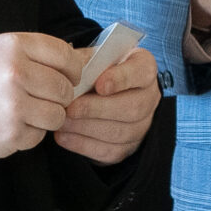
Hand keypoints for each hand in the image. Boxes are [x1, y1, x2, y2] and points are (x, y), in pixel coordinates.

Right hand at [0, 31, 80, 160]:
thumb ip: (38, 53)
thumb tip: (84, 59)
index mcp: (14, 46)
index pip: (65, 56)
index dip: (72, 69)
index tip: (68, 76)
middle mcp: (16, 73)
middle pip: (65, 89)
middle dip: (58, 96)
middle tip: (39, 97)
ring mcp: (14, 106)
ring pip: (57, 115)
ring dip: (45, 117)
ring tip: (24, 112)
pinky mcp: (11, 134)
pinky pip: (39, 137)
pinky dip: (28, 134)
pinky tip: (9, 124)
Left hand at [56, 46, 160, 164]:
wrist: (99, 97)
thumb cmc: (95, 73)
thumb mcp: (92, 59)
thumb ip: (84, 62)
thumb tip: (69, 73)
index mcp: (144, 68)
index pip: (141, 72)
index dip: (121, 79)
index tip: (100, 85)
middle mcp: (149, 98)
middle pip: (131, 107)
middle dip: (97, 109)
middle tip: (71, 108)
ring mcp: (141, 126)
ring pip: (119, 132)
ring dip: (86, 127)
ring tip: (62, 121)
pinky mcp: (127, 148)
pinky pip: (108, 150)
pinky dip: (82, 144)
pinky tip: (63, 135)